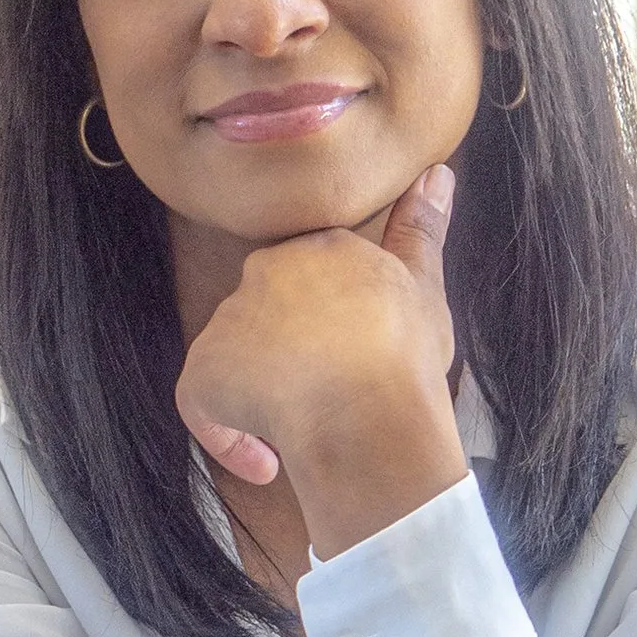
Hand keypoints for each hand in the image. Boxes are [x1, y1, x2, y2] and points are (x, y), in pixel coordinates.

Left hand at [176, 163, 468, 559]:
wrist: (364, 409)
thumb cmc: (403, 353)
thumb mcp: (423, 287)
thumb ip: (421, 231)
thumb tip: (435, 172)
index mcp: (316, 248)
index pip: (313, 278)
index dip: (335, 323)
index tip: (361, 356)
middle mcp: (263, 272)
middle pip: (272, 313)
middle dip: (298, 353)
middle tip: (337, 393)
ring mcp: (227, 321)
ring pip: (237, 358)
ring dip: (266, 393)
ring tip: (309, 429)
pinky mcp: (201, 373)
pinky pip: (204, 406)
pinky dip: (230, 437)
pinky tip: (265, 463)